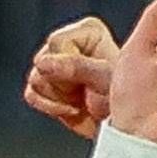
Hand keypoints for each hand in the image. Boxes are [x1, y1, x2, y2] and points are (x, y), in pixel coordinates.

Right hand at [23, 15, 121, 139]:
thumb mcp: (104, 79)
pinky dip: (49, 107)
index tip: (87, 81)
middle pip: (41, 61)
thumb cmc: (125, 98)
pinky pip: (31, 94)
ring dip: (58, 97)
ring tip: (81, 101)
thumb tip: (43, 62)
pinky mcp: (48, 86)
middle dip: (62, 84)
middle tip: (86, 92)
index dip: (66, 66)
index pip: (57, 42)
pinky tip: (71, 110)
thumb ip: (76, 67)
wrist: (124, 125)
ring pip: (35, 79)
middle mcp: (69, 44)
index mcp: (87, 32)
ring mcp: (55, 65)